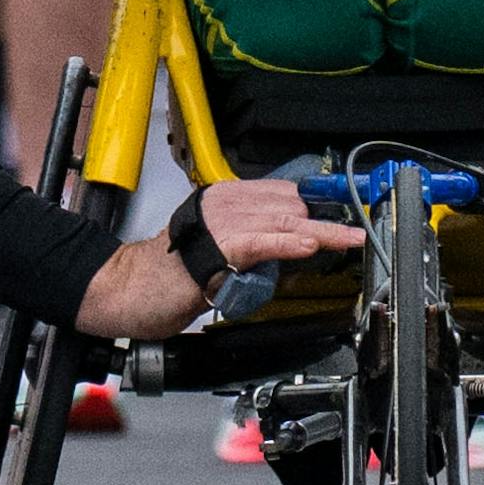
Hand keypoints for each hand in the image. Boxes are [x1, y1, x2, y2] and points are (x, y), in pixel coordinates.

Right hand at [71, 173, 357, 346]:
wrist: (127, 290)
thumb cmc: (169, 276)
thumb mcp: (219, 250)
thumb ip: (254, 242)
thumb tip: (294, 247)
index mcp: (226, 197)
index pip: (286, 194)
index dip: (322, 206)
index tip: (351, 213)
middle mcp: (225, 202)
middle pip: (292, 206)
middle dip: (326, 223)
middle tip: (356, 236)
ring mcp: (220, 222)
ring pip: (284, 222)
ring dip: (322, 233)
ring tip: (351, 240)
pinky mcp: (215, 248)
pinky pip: (261, 242)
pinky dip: (287, 244)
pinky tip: (309, 247)